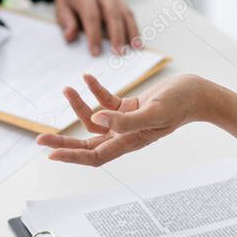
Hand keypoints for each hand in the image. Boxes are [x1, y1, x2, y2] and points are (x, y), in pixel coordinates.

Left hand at [37, 73, 208, 165]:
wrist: (197, 93)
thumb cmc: (180, 104)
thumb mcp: (153, 112)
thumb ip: (125, 120)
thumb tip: (98, 120)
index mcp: (129, 142)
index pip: (94, 156)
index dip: (72, 157)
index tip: (51, 154)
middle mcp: (124, 136)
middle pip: (87, 144)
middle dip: (63, 141)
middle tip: (39, 137)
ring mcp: (126, 122)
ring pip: (94, 120)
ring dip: (78, 106)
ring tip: (68, 88)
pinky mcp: (129, 108)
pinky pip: (106, 102)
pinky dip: (95, 91)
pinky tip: (87, 78)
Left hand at [54, 0, 139, 55]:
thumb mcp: (61, 6)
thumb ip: (67, 22)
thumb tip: (70, 36)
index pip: (91, 15)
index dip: (94, 34)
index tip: (95, 52)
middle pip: (112, 13)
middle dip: (116, 34)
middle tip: (118, 53)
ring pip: (124, 13)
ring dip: (130, 31)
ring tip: (134, 48)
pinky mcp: (121, 1)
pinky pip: (129, 14)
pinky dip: (135, 28)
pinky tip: (137, 42)